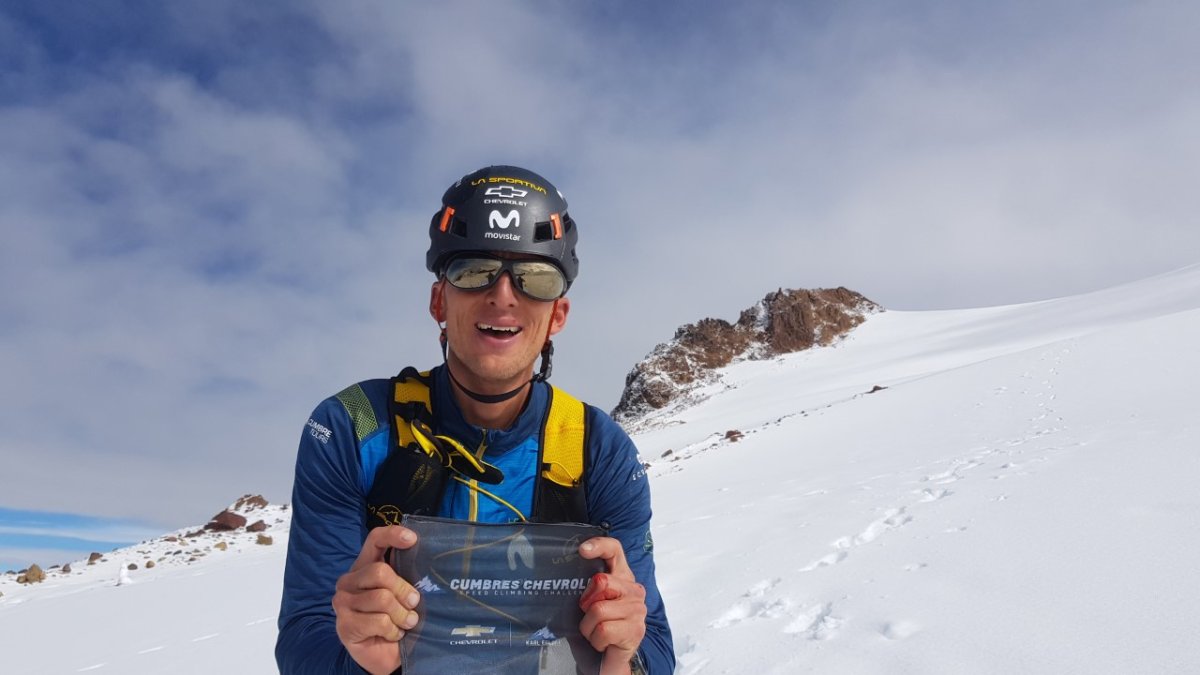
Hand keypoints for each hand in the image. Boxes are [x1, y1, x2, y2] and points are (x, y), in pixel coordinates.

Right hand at [332, 525, 420, 674]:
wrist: (385, 654)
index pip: (374, 540)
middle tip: (414, 603)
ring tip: (406, 623)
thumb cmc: (396, 618)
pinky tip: (393, 634)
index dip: (392, 535)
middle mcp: (348, 581)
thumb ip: (408, 576)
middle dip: (404, 589)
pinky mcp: (344, 625)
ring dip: (402, 615)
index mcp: (364, 566)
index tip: (412, 539)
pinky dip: (393, 630)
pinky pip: (379, 621)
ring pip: (382, 599)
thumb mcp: (404, 594)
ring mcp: (342, 602)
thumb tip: (427, 561)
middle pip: (380, 572)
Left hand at [578, 537, 646, 674]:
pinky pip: (604, 630)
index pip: (614, 550)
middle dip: (586, 602)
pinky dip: (595, 640)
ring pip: (599, 609)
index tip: (582, 550)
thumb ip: (585, 586)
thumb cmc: (596, 629)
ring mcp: (637, 610)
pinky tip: (602, 643)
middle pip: (601, 581)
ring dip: (588, 626)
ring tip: (595, 632)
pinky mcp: (635, 630)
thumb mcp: (589, 603)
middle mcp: (633, 591)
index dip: (599, 545)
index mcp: (622, 578)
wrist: (607, 661)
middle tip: (588, 614)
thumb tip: (559, 570)